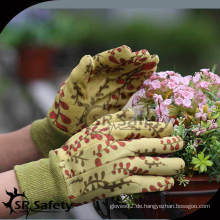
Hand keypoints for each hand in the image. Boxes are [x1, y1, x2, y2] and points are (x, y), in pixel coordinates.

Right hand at [15, 110, 184, 208]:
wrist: (64, 173)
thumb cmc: (78, 148)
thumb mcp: (93, 127)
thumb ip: (113, 118)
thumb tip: (131, 111)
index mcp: (112, 132)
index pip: (141, 128)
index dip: (159, 128)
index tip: (170, 128)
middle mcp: (119, 148)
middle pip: (150, 145)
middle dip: (168, 144)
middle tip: (179, 144)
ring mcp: (120, 167)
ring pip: (150, 165)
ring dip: (168, 165)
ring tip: (180, 165)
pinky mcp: (118, 184)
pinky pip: (142, 184)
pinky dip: (156, 183)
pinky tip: (167, 182)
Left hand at [31, 45, 158, 155]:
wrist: (69, 126)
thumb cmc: (66, 107)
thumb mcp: (70, 90)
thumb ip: (79, 74)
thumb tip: (88, 57)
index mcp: (92, 72)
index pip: (107, 60)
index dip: (118, 55)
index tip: (129, 51)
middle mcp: (104, 77)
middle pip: (122, 65)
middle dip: (135, 60)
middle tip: (148, 55)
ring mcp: (113, 88)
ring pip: (129, 75)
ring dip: (141, 68)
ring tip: (153, 61)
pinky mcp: (118, 99)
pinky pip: (131, 88)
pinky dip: (140, 82)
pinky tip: (149, 75)